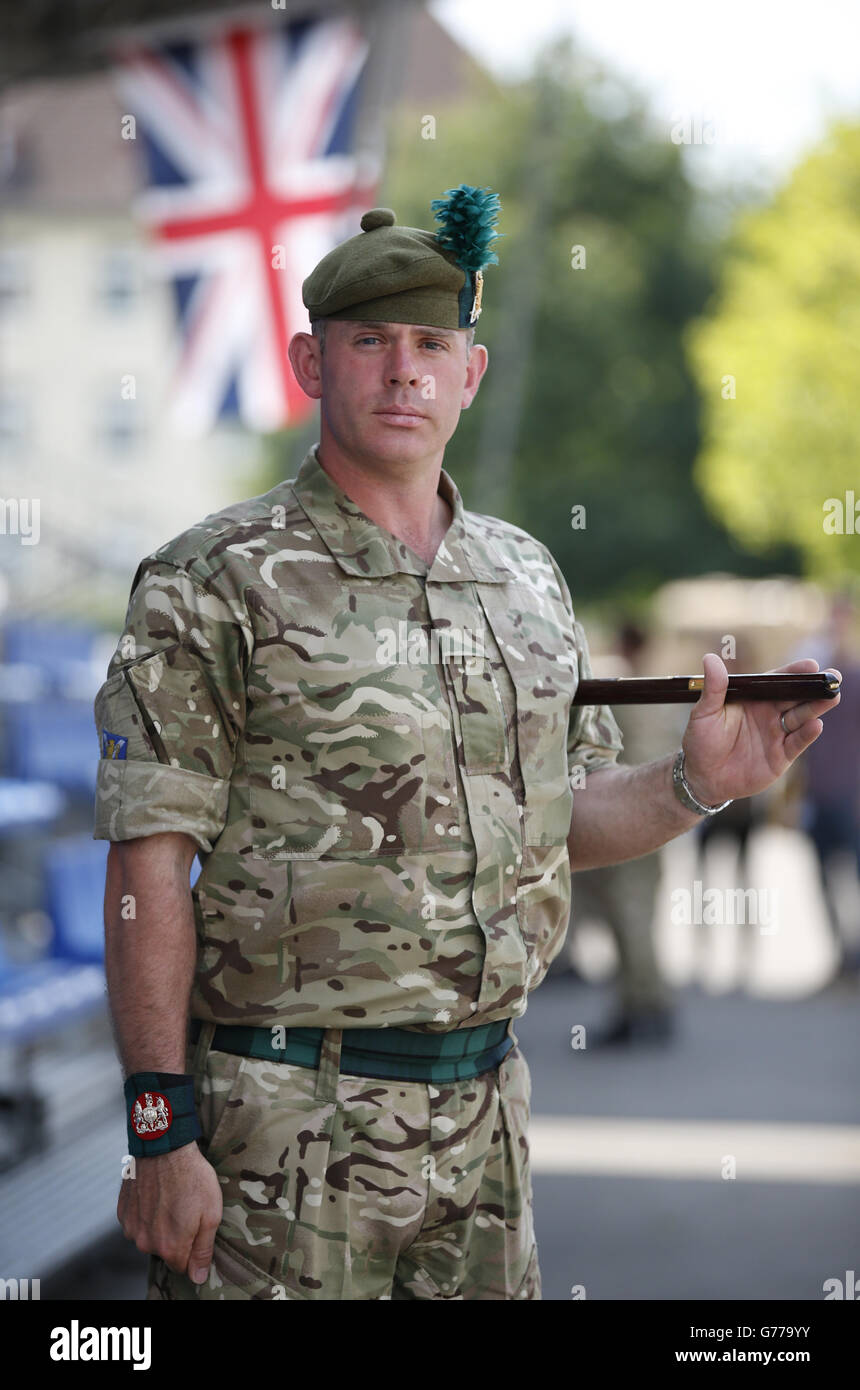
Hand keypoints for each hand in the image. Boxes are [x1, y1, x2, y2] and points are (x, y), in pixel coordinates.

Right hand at [118, 1141, 222, 1284]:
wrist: (164, 1147)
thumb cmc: (192, 1177)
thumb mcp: (210, 1213)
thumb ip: (203, 1250)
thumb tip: (198, 1277)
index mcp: (170, 1247)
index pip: (182, 1267)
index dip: (192, 1250)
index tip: (196, 1229)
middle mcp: (146, 1242)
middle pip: (164, 1252)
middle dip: (175, 1237)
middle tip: (185, 1209)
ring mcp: (131, 1227)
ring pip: (148, 1237)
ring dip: (158, 1225)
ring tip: (170, 1199)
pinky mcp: (122, 1212)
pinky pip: (136, 1223)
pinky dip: (145, 1213)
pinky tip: (156, 1195)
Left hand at [681, 655, 841, 806]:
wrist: (702, 778)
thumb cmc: (700, 742)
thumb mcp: (704, 713)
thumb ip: (713, 688)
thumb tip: (710, 658)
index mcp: (753, 699)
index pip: (777, 682)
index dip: (794, 673)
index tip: (810, 665)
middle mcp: (769, 714)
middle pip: (796, 697)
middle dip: (815, 687)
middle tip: (833, 677)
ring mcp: (776, 735)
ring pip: (801, 717)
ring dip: (817, 707)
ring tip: (832, 697)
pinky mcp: (780, 756)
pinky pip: (797, 743)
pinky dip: (807, 735)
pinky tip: (816, 725)